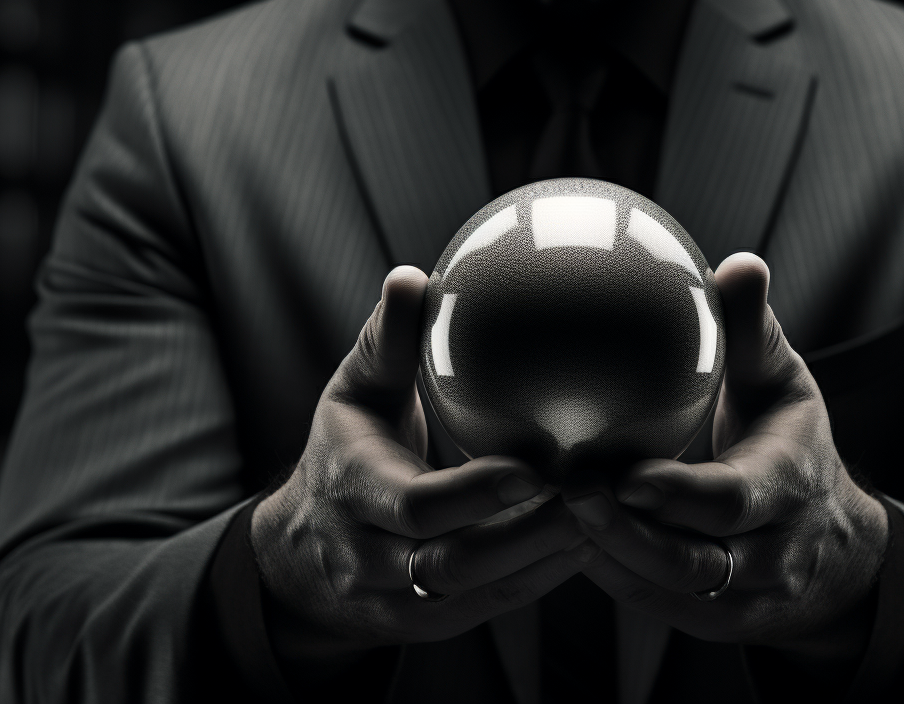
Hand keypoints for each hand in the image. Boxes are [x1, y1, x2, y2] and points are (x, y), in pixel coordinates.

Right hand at [251, 266, 595, 677]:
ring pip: (478, 593)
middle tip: (590, 497)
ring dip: (545, 561)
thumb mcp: (354, 394)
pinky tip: (591, 544)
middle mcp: (369, 558)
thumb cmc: (342, 451)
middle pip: (453, 563)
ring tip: (605, 520)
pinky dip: (540, 580)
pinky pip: (489, 609)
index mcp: (352, 493)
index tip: (534, 468)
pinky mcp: (426, 625)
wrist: (298, 554)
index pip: (415, 506)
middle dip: (527, 537)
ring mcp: (397, 601)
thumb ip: (388, 343)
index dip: (474, 494)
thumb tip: (415, 276)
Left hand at [564, 253, 888, 667]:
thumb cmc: (793, 444)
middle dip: (627, 536)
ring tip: (548, 514)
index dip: (680, 496)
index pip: (733, 502)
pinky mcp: (712, 624)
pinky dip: (607, 575)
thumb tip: (737, 264)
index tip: (628, 475)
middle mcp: (770, 555)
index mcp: (788, 488)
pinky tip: (557, 538)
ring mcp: (742, 600)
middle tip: (569, 492)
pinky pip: (652, 606)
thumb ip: (753, 331)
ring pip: (665, 591)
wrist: (840, 550)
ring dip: (605, 556)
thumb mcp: (785, 385)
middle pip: (692, 561)